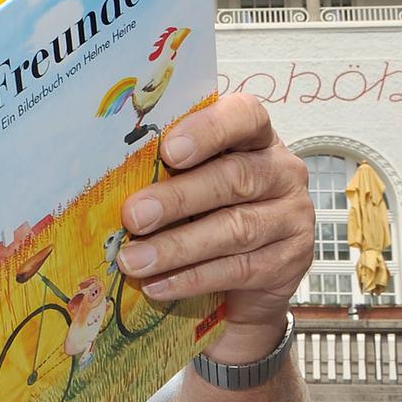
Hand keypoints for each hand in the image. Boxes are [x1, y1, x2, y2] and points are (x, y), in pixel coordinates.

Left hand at [114, 92, 313, 356]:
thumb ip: (164, 173)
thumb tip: (108, 180)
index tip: (169, 150)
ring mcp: (292, 217)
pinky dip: (193, 278)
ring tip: (133, 260)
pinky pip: (239, 269)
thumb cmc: (204, 214)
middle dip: (178, 198)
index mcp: (255, 139)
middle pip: (235, 178)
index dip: (208, 130)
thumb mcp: (187, 184)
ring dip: (177, 247)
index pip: (244, 116)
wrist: (244, 281)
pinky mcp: (290, 261)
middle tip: (133, 216)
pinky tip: (158, 285)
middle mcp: (282, 172)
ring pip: (235, 229)